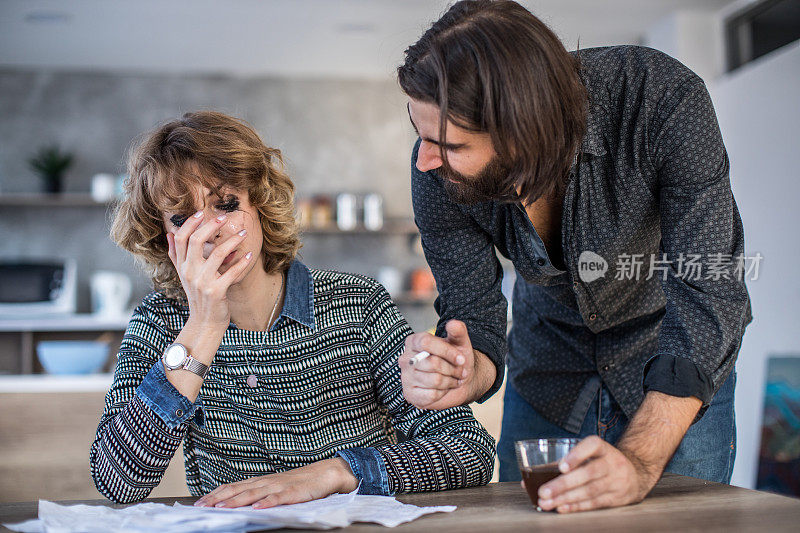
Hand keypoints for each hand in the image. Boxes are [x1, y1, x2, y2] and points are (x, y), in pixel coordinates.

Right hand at [166, 211, 251, 328]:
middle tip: (224, 217)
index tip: (201, 213)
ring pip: (216, 254)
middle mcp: (189, 272)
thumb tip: (169, 233)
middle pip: (195, 241)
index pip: (180, 239)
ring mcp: (202, 282)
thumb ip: (176, 255)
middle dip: (210, 226)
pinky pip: (232, 272)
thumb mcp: (184, 275)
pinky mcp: (217, 291)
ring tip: (243, 233)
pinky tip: (249, 254)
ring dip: (232, 241)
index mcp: (182, 266)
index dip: (190, 223)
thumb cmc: (197, 295)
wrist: (204, 321)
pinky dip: (242, 262)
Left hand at [193, 458, 358, 508]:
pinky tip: (258, 508)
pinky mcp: (293, 492)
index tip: (199, 503)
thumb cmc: (298, 483)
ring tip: (222, 507)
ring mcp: (279, 486)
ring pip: (254, 494)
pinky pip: (279, 498)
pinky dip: (267, 502)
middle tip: (202, 506)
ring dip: (237, 500)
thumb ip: (257, 493)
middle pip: (238, 489)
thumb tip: (235, 502)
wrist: (324, 473)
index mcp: (260, 481)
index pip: (233, 486)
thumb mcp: (274, 487)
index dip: (215, 494)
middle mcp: (266, 482)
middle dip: (219, 498)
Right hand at [399, 320, 492, 408]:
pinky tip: (443, 389)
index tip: (461, 359)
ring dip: (450, 381)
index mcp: (414, 341)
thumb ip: (458, 331)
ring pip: (435, 380)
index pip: (426, 342)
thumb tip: (453, 324)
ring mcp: (406, 377)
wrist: (457, 381)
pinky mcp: (409, 394)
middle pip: (432, 363)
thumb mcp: (460, 343)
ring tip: (453, 380)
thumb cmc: (455, 360)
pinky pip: (431, 395)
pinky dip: (443, 393)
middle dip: (452, 369)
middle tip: (461, 372)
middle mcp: (406, 359)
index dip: (447, 352)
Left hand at [532, 436, 658, 512]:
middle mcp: (612, 463)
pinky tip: (562, 508)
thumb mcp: (591, 455)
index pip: (592, 446)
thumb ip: (563, 463)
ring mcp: (616, 481)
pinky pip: (595, 503)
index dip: (577, 455)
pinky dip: (577, 506)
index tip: (561, 466)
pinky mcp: (617, 498)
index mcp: (603, 447)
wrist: (636, 474)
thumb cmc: (601, 462)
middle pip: (588, 473)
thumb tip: (527, 481)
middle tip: (543, 492)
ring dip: (566, 498)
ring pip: (590, 491)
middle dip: (563, 484)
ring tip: (547, 503)